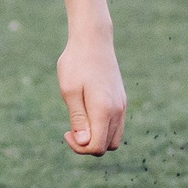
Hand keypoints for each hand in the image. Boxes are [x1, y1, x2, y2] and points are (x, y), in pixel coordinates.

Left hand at [57, 30, 125, 155]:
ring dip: (97, 138)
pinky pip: (116, 126)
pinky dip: (103, 129)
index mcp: (104, 110)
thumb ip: (78, 119)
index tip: (66, 132)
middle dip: (88, 145)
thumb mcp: (69, 91)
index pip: (96, 147)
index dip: (79, 148)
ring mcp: (122, 106)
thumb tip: (85, 144)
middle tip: (70, 129)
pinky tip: (87, 114)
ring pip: (114, 138)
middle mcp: (117, 110)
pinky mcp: (121, 100)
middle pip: (107, 146)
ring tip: (79, 123)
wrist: (93, 39)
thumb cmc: (76, 64)